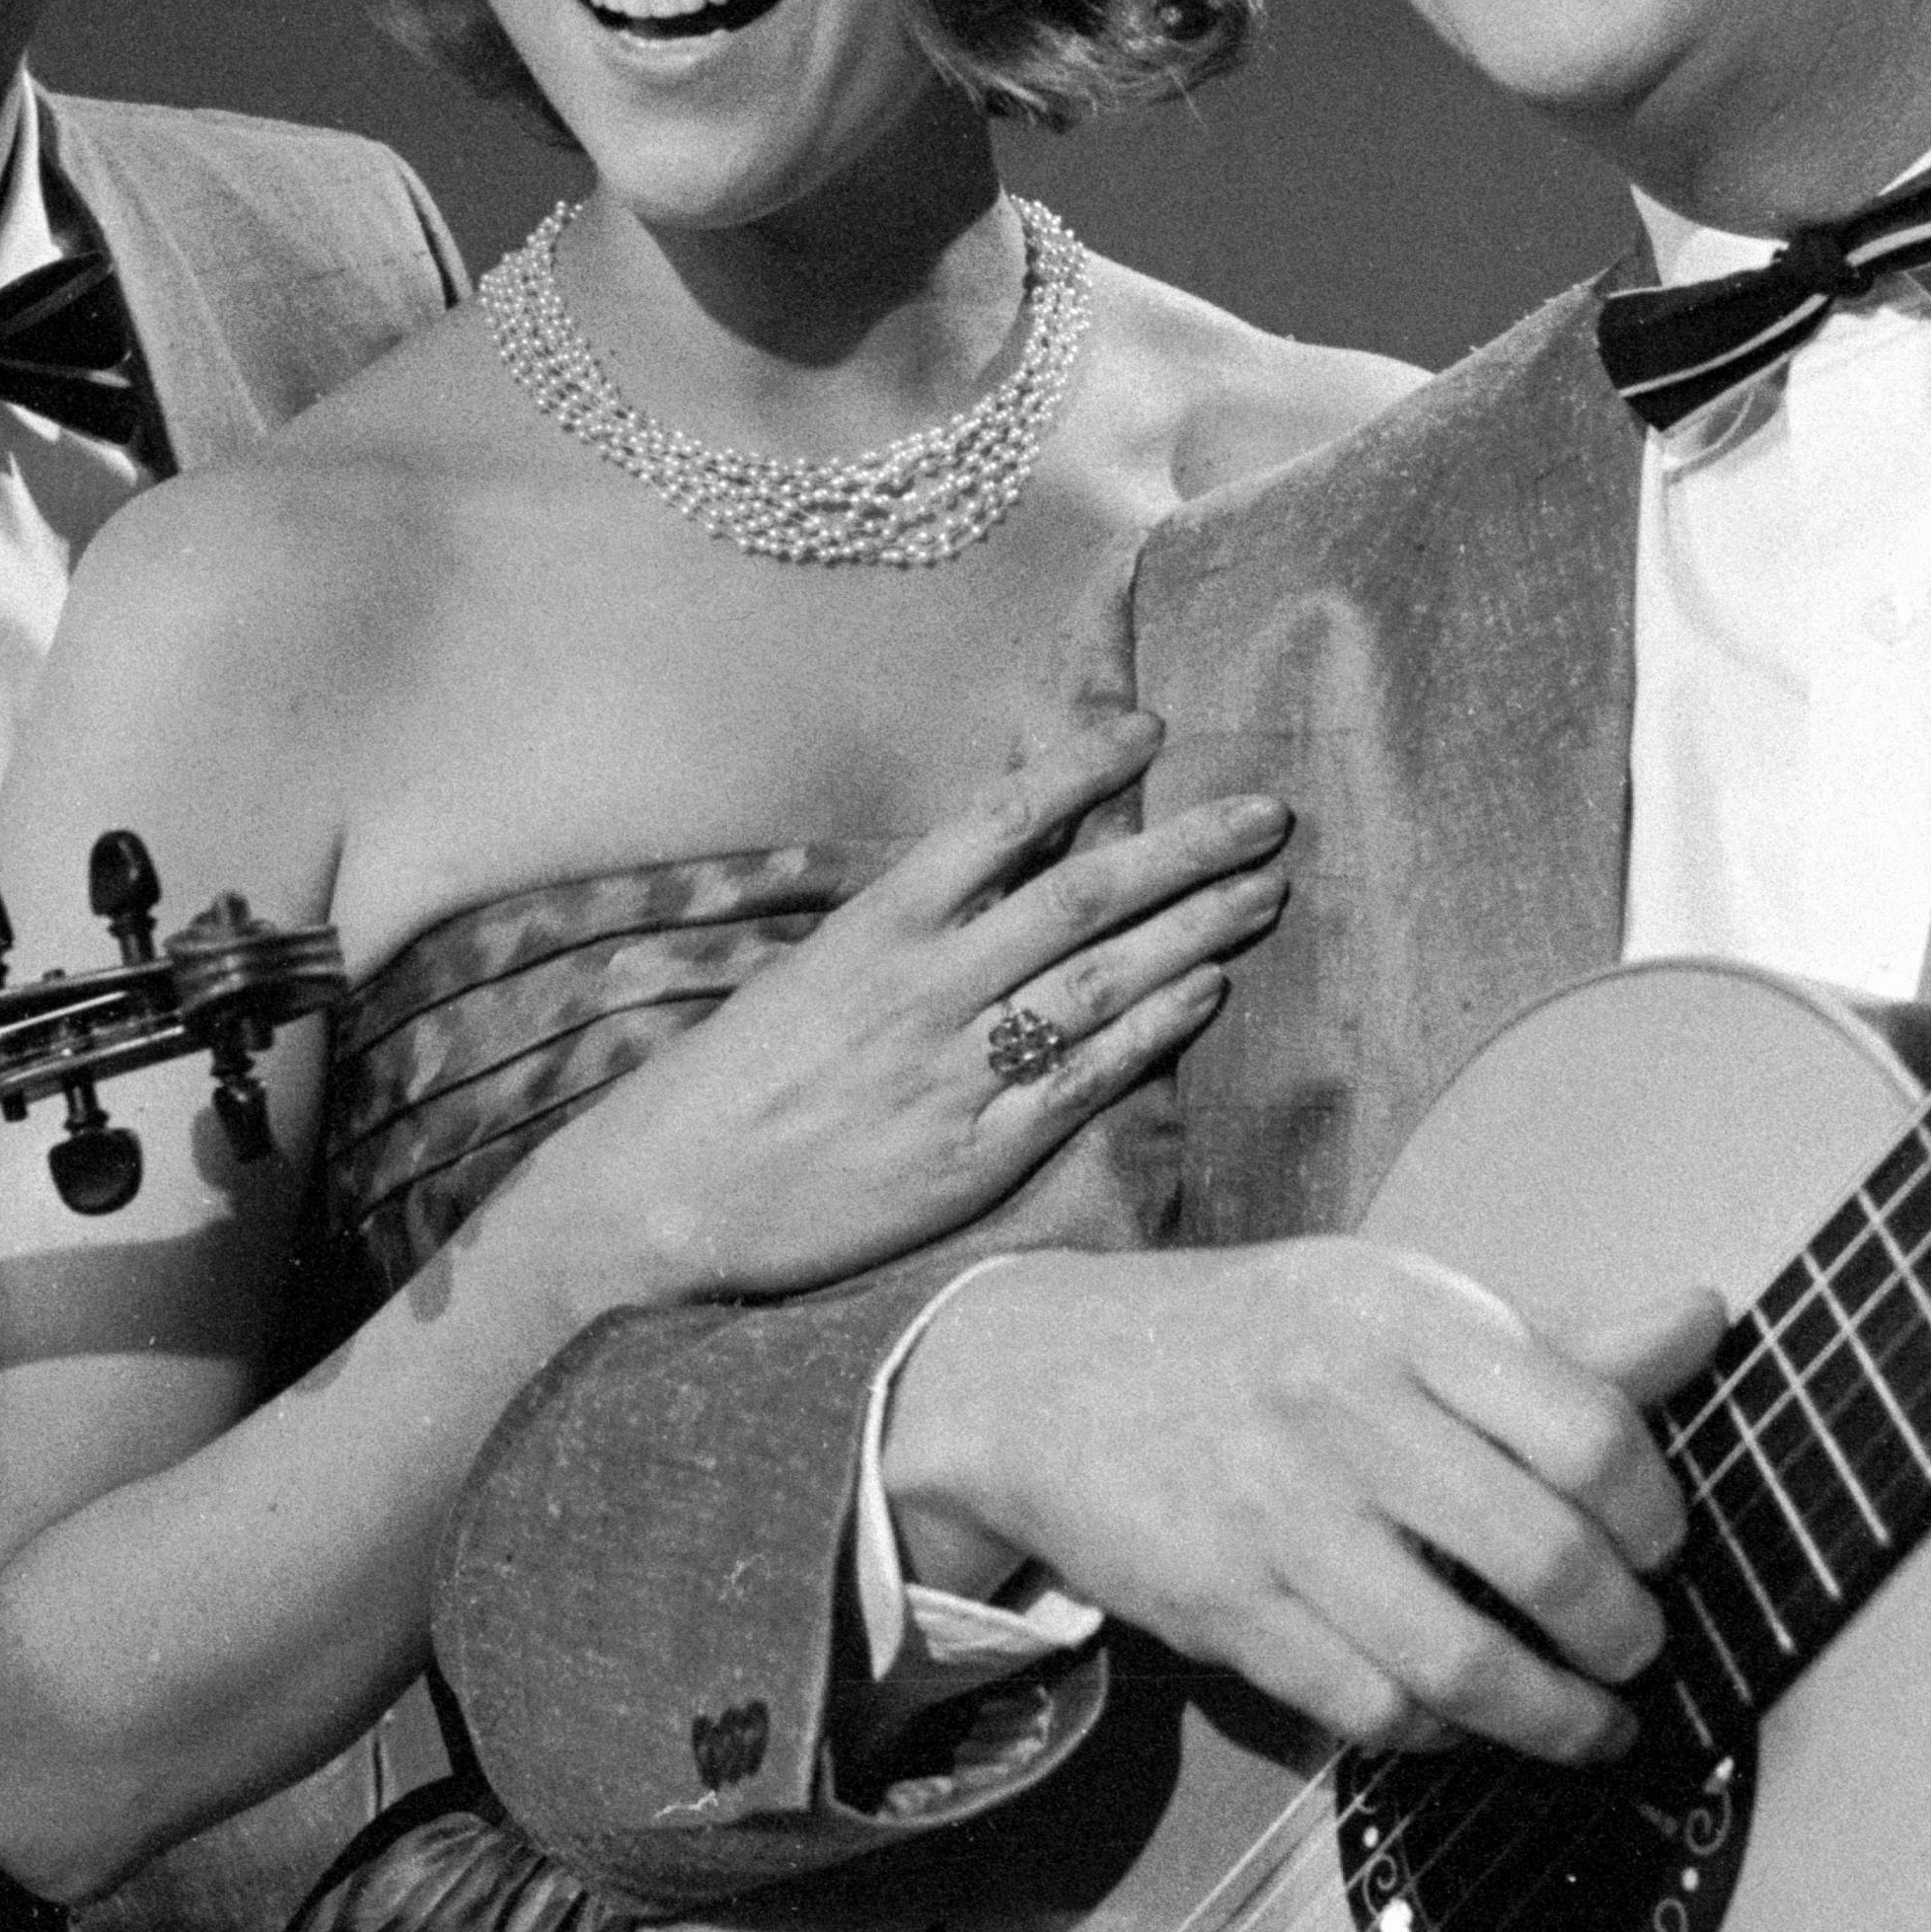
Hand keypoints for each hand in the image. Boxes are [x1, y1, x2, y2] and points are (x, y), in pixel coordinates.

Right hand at [526, 712, 1291, 1307]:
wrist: (661, 1200)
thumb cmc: (733, 1079)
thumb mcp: (812, 967)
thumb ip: (911, 917)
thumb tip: (1003, 854)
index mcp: (877, 924)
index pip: (1002, 818)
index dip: (1086, 766)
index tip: (1154, 731)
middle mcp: (924, 985)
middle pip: (1084, 894)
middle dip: (1187, 848)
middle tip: (1269, 812)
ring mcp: (954, 1071)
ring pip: (1103, 981)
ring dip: (1196, 930)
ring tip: (1266, 891)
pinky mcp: (972, 1156)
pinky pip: (1085, 1081)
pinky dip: (1153, 1031)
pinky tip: (1209, 993)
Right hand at [885, 1238, 1719, 1764]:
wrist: (1045, 1378)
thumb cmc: (1259, 1341)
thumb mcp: (1392, 1302)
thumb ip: (1551, 1338)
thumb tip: (1706, 1320)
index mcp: (1403, 1314)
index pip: (1587, 1425)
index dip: (1657, 1512)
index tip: (1665, 1549)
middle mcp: (1341, 1407)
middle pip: (1540, 1554)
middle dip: (1622, 1633)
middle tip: (1639, 1651)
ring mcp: (1276, 1514)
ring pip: (1460, 1660)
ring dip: (1555, 1717)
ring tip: (1593, 1725)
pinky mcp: (1223, 1607)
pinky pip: (1369, 1706)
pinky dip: (1441, 1735)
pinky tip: (1468, 1725)